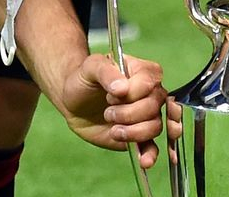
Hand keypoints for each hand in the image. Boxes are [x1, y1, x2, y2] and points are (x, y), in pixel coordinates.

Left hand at [59, 52, 166, 168]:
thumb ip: (106, 72)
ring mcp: (145, 116)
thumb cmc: (84, 79)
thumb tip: (122, 88)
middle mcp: (150, 93)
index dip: (130, 93)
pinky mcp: (138, 135)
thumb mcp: (91, 67)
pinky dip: (150, 154)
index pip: (149, 84)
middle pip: (153, 107)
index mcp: (142, 72)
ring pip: (154, 127)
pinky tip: (143, 161)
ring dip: (133, 132)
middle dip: (128, 114)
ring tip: (114, 130)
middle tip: (108, 112)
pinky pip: (152, 147)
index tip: (110, 95)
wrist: (74, 101)